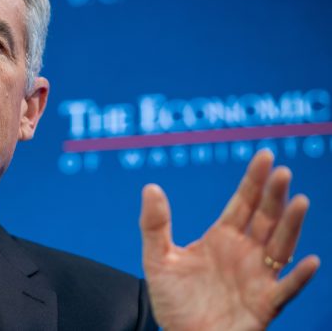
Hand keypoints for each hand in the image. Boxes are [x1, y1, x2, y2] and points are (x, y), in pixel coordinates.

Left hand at [140, 150, 319, 330]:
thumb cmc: (173, 301)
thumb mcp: (157, 259)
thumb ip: (154, 225)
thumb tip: (150, 187)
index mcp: (222, 237)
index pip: (243, 203)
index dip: (254, 180)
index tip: (265, 156)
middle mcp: (245, 252)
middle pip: (265, 218)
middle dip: (274, 196)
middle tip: (282, 172)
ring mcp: (258, 277)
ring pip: (281, 246)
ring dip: (291, 226)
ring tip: (299, 201)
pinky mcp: (264, 304)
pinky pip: (286, 289)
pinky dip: (299, 277)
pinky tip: (310, 261)